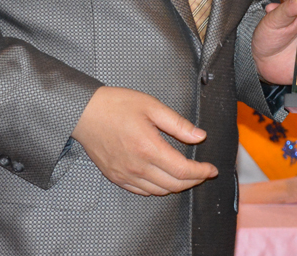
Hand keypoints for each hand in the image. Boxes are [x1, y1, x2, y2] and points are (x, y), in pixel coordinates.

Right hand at [72, 87, 216, 195]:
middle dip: (194, 181)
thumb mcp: (152, 106)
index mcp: (148, 148)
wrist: (84, 113)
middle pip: (174, 185)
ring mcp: (125, 175)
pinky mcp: (116, 177)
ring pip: (159, 191)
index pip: (182, 170)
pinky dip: (158, 188)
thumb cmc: (116, 105)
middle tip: (202, 172)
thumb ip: (178, 124)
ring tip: (186, 174)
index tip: (212, 169)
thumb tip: (199, 137)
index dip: (201, 172)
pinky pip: (142, 191)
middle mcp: (137, 167)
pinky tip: (164, 178)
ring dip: (177, 186)